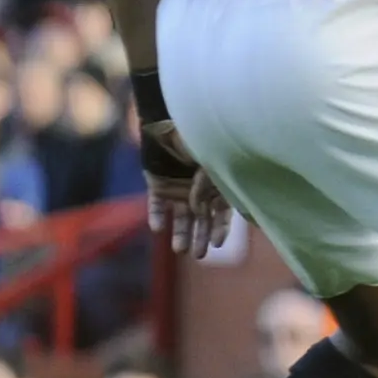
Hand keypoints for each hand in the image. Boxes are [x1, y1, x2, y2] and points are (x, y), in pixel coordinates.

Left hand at [141, 123, 234, 258]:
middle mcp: (198, 191)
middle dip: (200, 237)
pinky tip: (158, 227)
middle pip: (201, 220)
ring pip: (181, 217)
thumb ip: (206, 185)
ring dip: (180, 233)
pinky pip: (156, 206)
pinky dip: (157, 216)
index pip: (221, 213)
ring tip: (179, 249)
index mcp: (217, 186)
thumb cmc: (198, 140)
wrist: (170, 122)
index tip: (217, 243)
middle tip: (198, 255)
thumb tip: (199, 209)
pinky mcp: (157, 187)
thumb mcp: (210, 163)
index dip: (219, 228)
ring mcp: (178, 189)